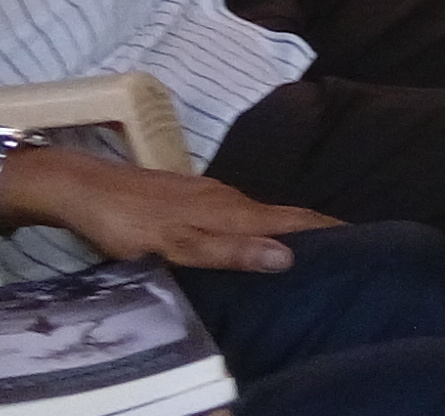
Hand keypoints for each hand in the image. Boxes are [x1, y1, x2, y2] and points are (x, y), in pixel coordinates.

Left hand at [4, 145, 336, 274]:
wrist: (81, 188)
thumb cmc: (127, 221)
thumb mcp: (176, 244)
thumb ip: (229, 251)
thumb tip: (288, 256)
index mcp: (230, 211)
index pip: (291, 219)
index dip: (326, 228)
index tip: (362, 238)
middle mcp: (226, 199)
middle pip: (281, 216)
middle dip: (314, 230)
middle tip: (344, 252)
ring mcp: (207, 196)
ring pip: (258, 215)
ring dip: (285, 230)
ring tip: (306, 251)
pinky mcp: (189, 199)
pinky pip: (236, 215)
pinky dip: (255, 228)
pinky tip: (249, 242)